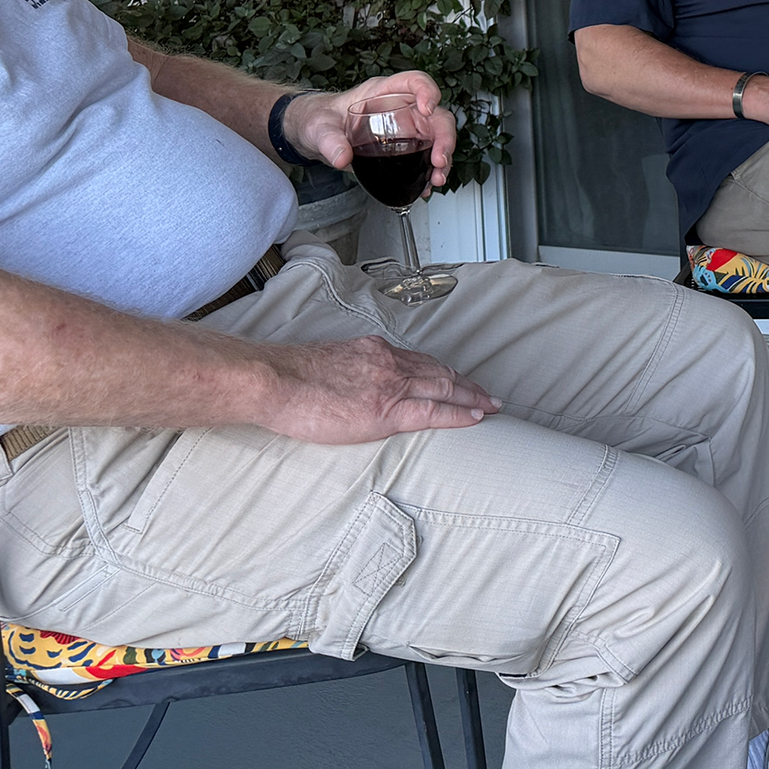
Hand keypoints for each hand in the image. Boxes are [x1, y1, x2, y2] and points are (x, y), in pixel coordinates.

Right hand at [254, 333, 499, 443]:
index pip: (420, 362)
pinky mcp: (386, 411)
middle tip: (489, 394)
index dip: (443, 372)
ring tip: (492, 406)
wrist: (276, 381)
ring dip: (472, 397)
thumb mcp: (329, 364)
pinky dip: (459, 414)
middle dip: (467, 384)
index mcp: (374, 352)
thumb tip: (352, 384)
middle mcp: (389, 363)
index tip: (458, 379)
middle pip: (440, 373)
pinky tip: (476, 417)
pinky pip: (433, 412)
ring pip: (444, 389)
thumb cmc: (290, 377)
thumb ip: (350, 371)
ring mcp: (390, 385)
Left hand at [291, 73, 458, 190]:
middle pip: (435, 115)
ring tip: (436, 179)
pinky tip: (425, 186)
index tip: (427, 109)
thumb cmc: (319, 119)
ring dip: (442, 158)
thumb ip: (329, 141)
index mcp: (382, 93)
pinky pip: (425, 157)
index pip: (414, 82)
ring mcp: (405, 129)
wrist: (315, 135)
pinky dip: (430, 172)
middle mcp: (400, 108)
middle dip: (444, 137)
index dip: (427, 91)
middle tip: (438, 160)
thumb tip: (342, 157)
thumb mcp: (319, 127)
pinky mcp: (404, 147)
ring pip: (437, 138)